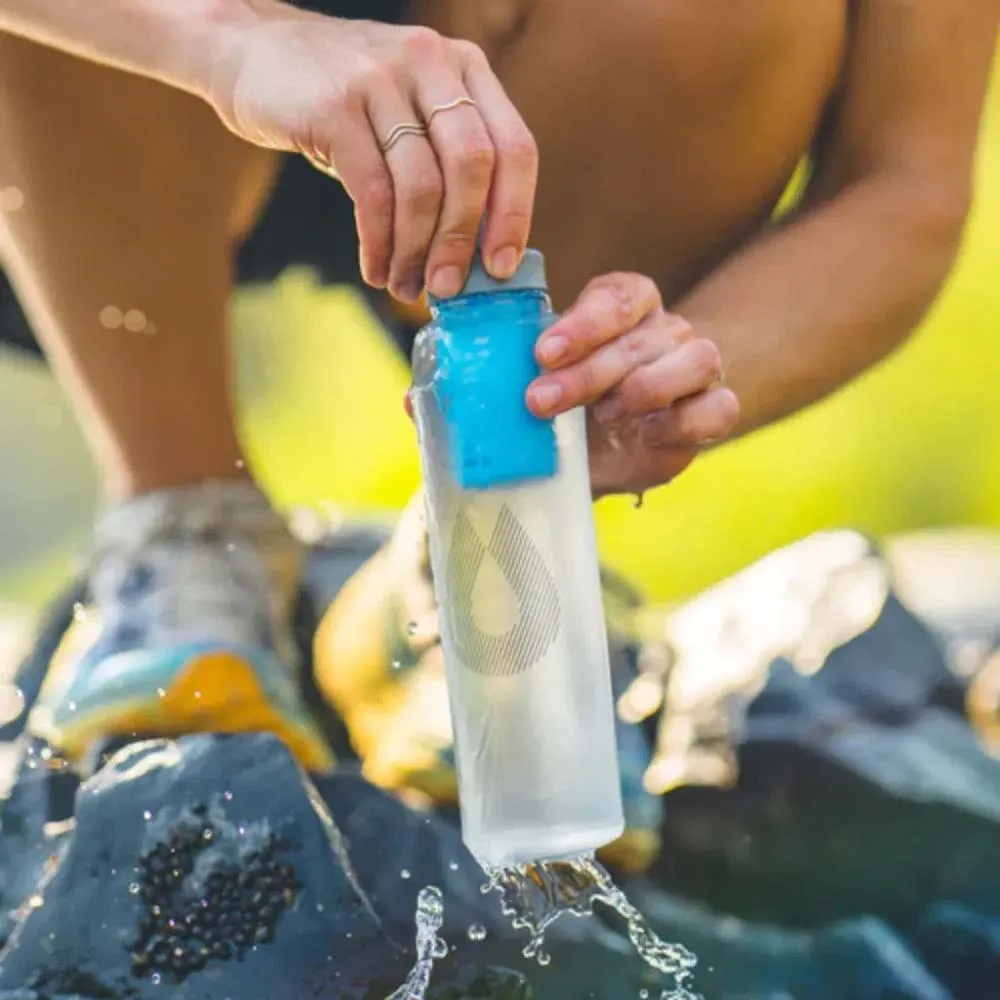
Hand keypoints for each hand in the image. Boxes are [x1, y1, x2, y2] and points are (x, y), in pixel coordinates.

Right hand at [207, 1, 537, 301]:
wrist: (251, 51)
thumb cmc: (343, 102)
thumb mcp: (408, 112)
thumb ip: (446, 162)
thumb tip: (476, 255)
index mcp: (464, 67)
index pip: (514, 147)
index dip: (515, 215)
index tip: (500, 267)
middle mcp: (430, 63)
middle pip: (472, 168)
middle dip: (462, 240)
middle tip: (448, 288)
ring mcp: (381, 79)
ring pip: (421, 187)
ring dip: (415, 252)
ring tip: (404, 287)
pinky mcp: (335, 107)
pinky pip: (372, 194)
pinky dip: (378, 243)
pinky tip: (375, 268)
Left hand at [526, 273, 739, 496]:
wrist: (602, 455)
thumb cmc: (572, 405)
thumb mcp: (546, 379)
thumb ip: (530, 364)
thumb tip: (479, 364)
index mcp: (627, 307)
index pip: (619, 296)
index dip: (584, 323)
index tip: (543, 353)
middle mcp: (666, 330)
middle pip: (640, 338)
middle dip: (587, 372)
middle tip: (541, 400)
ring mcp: (696, 368)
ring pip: (695, 360)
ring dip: (643, 389)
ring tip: (603, 415)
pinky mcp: (714, 410)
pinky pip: (717, 407)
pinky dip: (681, 421)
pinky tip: (646, 432)